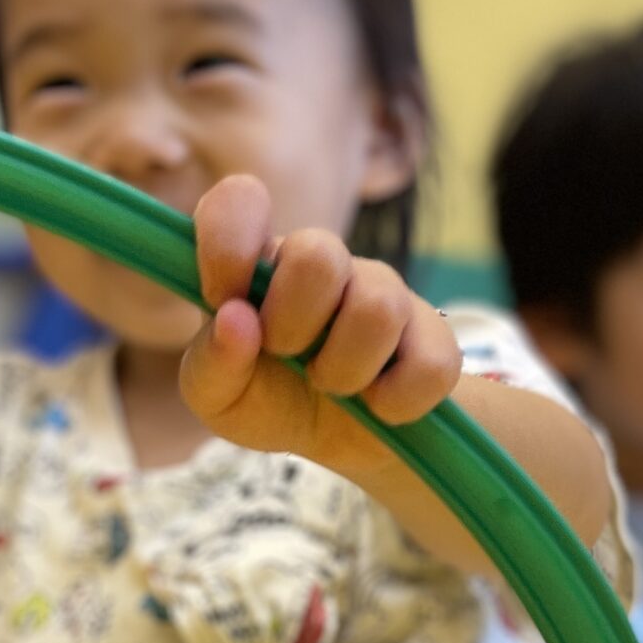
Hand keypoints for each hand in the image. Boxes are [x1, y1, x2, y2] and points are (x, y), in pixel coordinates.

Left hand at [179, 176, 459, 469]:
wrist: (337, 442)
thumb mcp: (218, 398)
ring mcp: (382, 292)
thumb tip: (236, 320)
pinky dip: (395, 402)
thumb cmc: (268, 400)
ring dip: (344, 372)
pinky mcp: (432, 336)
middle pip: (317, 253)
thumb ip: (210, 363)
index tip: (226, 298)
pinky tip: (378, 403)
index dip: (229, 243)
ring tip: (332, 385)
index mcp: (260, 264)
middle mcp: (321, 264)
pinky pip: (428, 363)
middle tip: (287, 356)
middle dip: (292, 324)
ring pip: (377, 309)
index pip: (239, 200)